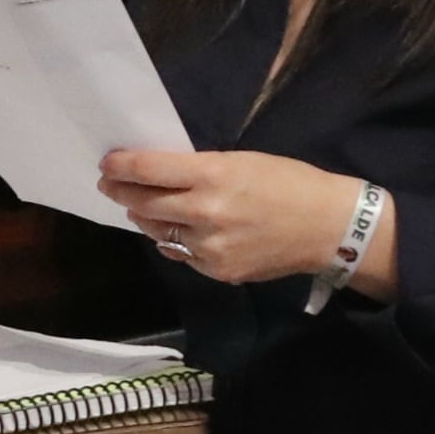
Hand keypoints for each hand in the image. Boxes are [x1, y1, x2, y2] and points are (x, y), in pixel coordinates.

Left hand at [97, 149, 388, 291]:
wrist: (327, 227)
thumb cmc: (289, 183)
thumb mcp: (242, 161)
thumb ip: (200, 169)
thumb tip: (161, 175)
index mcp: (213, 175)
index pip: (149, 169)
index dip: (122, 166)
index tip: (107, 163)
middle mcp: (204, 212)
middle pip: (144, 203)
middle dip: (122, 192)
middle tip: (111, 185)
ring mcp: (209, 247)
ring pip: (157, 231)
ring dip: (144, 217)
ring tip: (139, 207)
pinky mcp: (218, 271)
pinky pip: (181, 254)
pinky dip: (173, 240)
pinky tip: (176, 231)